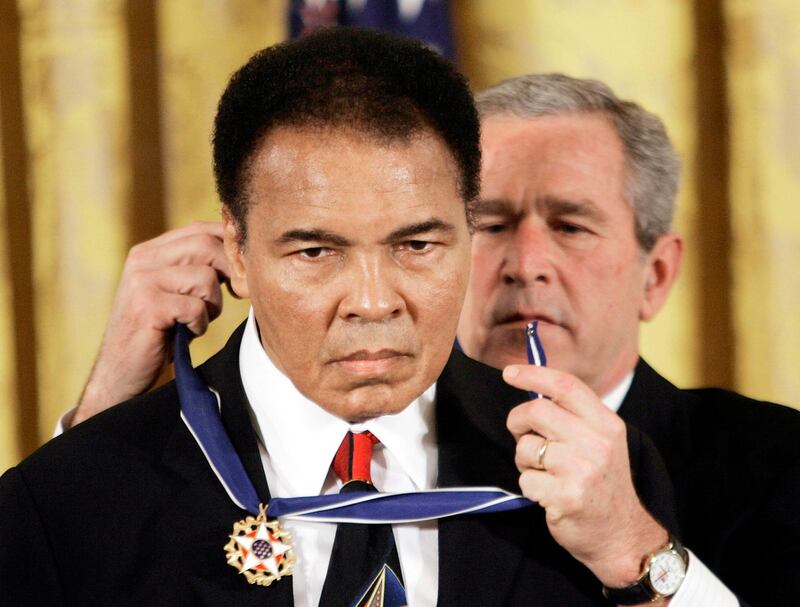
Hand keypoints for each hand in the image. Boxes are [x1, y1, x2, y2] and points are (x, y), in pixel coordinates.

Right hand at [71, 222, 229, 426]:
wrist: (121, 374)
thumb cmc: (159, 334)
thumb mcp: (176, 293)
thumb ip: (197, 268)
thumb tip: (241, 252)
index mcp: (149, 252)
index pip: (201, 229)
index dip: (229, 247)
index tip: (239, 273)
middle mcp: (143, 259)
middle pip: (207, 246)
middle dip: (228, 275)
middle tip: (225, 300)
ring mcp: (142, 281)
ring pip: (207, 278)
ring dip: (212, 305)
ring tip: (194, 321)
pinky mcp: (147, 306)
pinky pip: (197, 307)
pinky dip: (199, 325)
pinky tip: (183, 334)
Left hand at [504, 364, 668, 591]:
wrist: (622, 536)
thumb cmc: (603, 484)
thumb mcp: (602, 442)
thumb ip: (574, 417)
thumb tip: (533, 392)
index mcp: (607, 424)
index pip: (565, 386)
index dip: (533, 374)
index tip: (509, 373)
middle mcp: (597, 443)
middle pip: (536, 411)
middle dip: (517, 422)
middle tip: (522, 436)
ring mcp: (582, 470)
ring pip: (526, 447)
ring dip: (524, 460)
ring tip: (545, 472)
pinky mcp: (567, 496)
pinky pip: (526, 479)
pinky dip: (530, 487)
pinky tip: (549, 494)